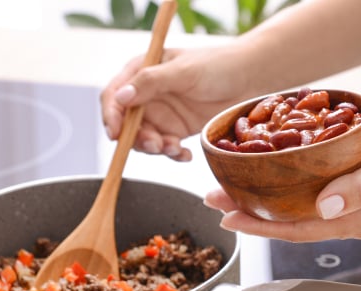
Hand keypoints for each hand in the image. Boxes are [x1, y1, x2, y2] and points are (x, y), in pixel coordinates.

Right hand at [101, 47, 251, 160]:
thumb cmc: (217, 65)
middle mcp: (147, 95)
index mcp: (141, 72)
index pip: (114, 96)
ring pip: (145, 139)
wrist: (249, 78)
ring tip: (175, 148)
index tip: (116, 134)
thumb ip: (151, 83)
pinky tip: (185, 155)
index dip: (111, 116)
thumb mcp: (183, 71)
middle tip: (156, 145)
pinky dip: (172, 155)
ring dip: (156, 148)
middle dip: (137, 138)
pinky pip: (165, 148)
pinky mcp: (177, 130)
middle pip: (126, 124)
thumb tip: (120, 98)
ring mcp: (162, 114)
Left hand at [204, 112, 360, 241]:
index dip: (259, 225)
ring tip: (233, 192)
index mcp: (359, 220)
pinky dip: (286, 194)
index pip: (298, 230)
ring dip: (265, 205)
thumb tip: (323, 207)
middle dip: (251, 215)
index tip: (226, 215)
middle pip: (292, 225)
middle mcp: (353, 220)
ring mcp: (355, 209)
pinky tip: (272, 182)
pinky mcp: (356, 193)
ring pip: (299, 214)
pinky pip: (313, 200)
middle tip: (214, 200)